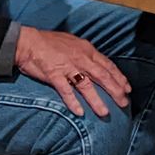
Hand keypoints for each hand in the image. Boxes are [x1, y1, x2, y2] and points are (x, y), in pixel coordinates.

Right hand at [14, 25, 131, 117]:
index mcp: (86, 50)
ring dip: (97, 100)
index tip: (127, 88)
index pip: (107, 65)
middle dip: (115, 90)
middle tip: (123, 103)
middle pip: (102, 76)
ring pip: (86, 85)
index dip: (118, 77)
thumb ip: (85, 53)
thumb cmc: (49, 42)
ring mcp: (67, 67)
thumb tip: (96, 63)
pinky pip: (66, 90)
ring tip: (105, 113)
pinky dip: (73, 101)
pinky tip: (80, 112)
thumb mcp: (73, 43)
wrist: (27, 42)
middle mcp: (80, 58)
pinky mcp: (54, 75)